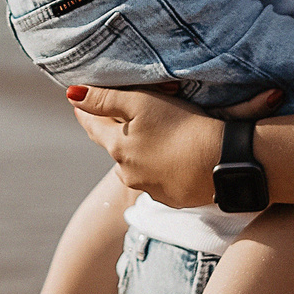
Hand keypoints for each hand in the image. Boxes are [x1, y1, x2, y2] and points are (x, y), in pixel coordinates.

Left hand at [66, 86, 227, 207]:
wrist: (223, 161)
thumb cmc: (182, 126)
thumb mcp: (141, 103)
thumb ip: (105, 99)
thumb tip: (71, 95)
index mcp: (117, 147)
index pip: (92, 127)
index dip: (85, 113)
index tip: (79, 105)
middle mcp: (127, 172)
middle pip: (115, 148)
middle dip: (118, 133)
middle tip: (126, 116)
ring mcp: (149, 188)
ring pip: (136, 166)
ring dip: (140, 153)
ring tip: (156, 138)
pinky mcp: (171, 197)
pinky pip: (158, 179)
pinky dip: (161, 168)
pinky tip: (175, 157)